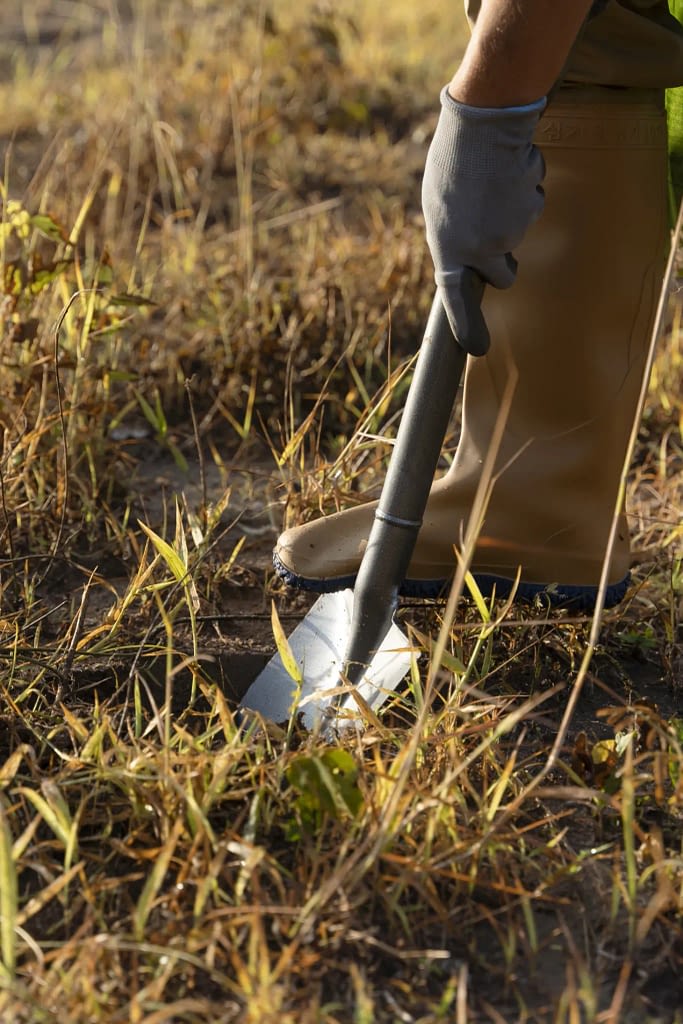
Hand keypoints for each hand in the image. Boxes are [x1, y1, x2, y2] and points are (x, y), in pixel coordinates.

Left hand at [422, 87, 545, 354]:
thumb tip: (464, 261)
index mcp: (448, 247)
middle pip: (503, 276)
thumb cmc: (452, 161)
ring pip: (517, 237)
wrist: (483, 121)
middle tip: (491, 233)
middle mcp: (480, 247)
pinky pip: (531, 206)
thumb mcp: (436, 206)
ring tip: (491, 185)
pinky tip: (508, 172)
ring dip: (509, 218)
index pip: (457, 299)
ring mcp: (509, 230)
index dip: (467, 326)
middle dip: (503, 263)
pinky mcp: (531, 208)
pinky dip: (523, 192)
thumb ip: (451, 238)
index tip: (477, 349)